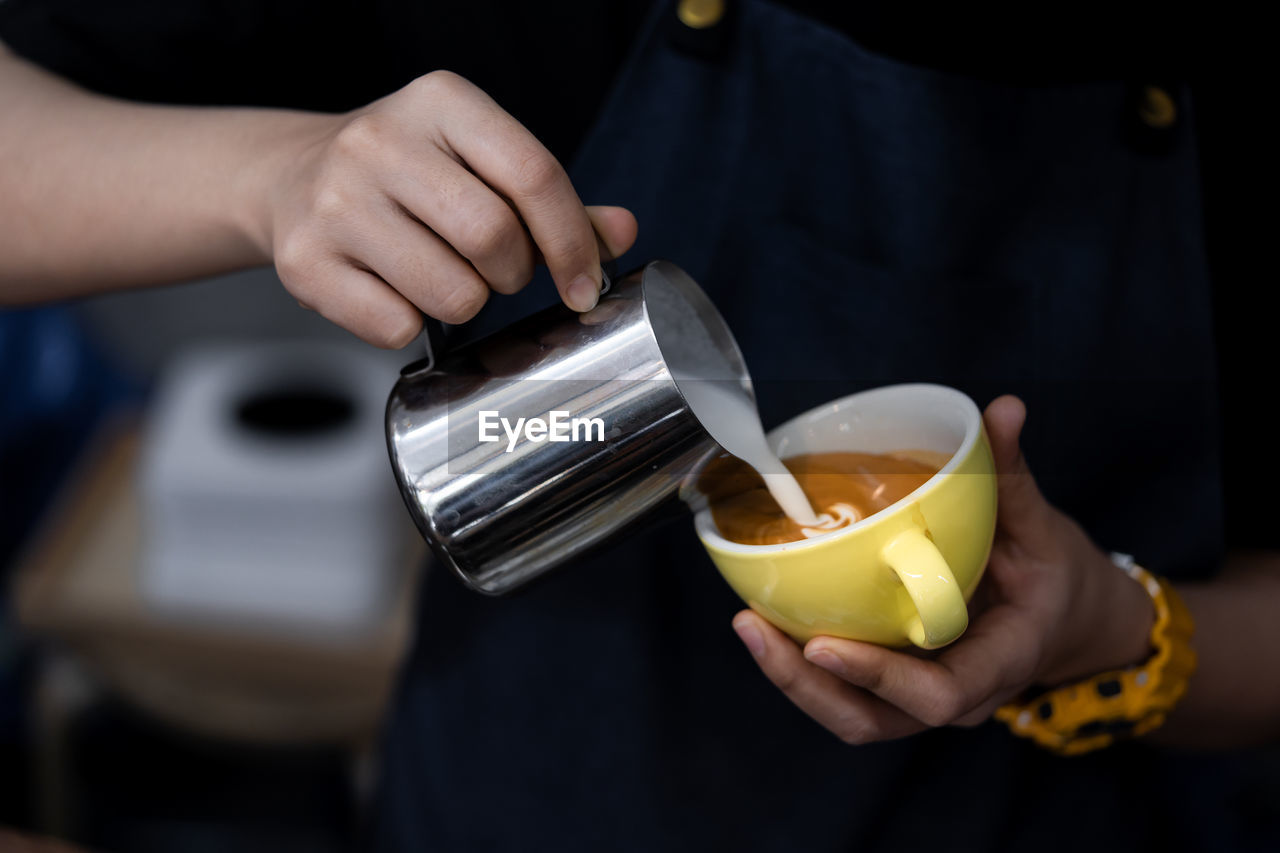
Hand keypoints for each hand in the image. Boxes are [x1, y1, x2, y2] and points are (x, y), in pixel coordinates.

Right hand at [262, 71, 636, 347]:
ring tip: (441, 275)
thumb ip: (552, 199)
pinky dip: (411, 326)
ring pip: (450, 293)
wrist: (291, 179)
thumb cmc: (408, 176)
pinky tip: (395, 291)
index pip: (533, 173)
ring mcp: (335, 201)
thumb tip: (622, 233)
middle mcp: (380, 141)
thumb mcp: (479, 163)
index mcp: (441, 103)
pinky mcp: (305, 262)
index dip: (572, 242)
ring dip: (465, 304)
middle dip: (512, 274)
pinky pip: (396, 327)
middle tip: (495, 271)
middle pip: (494, 238)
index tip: (584, 285)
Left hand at [731, 395, 1156, 743]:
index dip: (876, 676)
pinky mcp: (899, 686)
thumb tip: (1001, 409)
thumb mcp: (1041, 527)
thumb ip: (1012, 475)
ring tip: (748, 626)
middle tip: (753, 627)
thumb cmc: (1054, 576)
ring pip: (851, 716)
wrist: (1068, 620)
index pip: (936, 694)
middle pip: (871, 721)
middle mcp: (958, 696)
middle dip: (806, 686)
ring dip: (794, 683)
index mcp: (999, 662)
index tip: (819, 644)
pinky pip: (847, 694)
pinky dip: (804, 669)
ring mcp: (922, 698)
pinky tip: (768, 622)